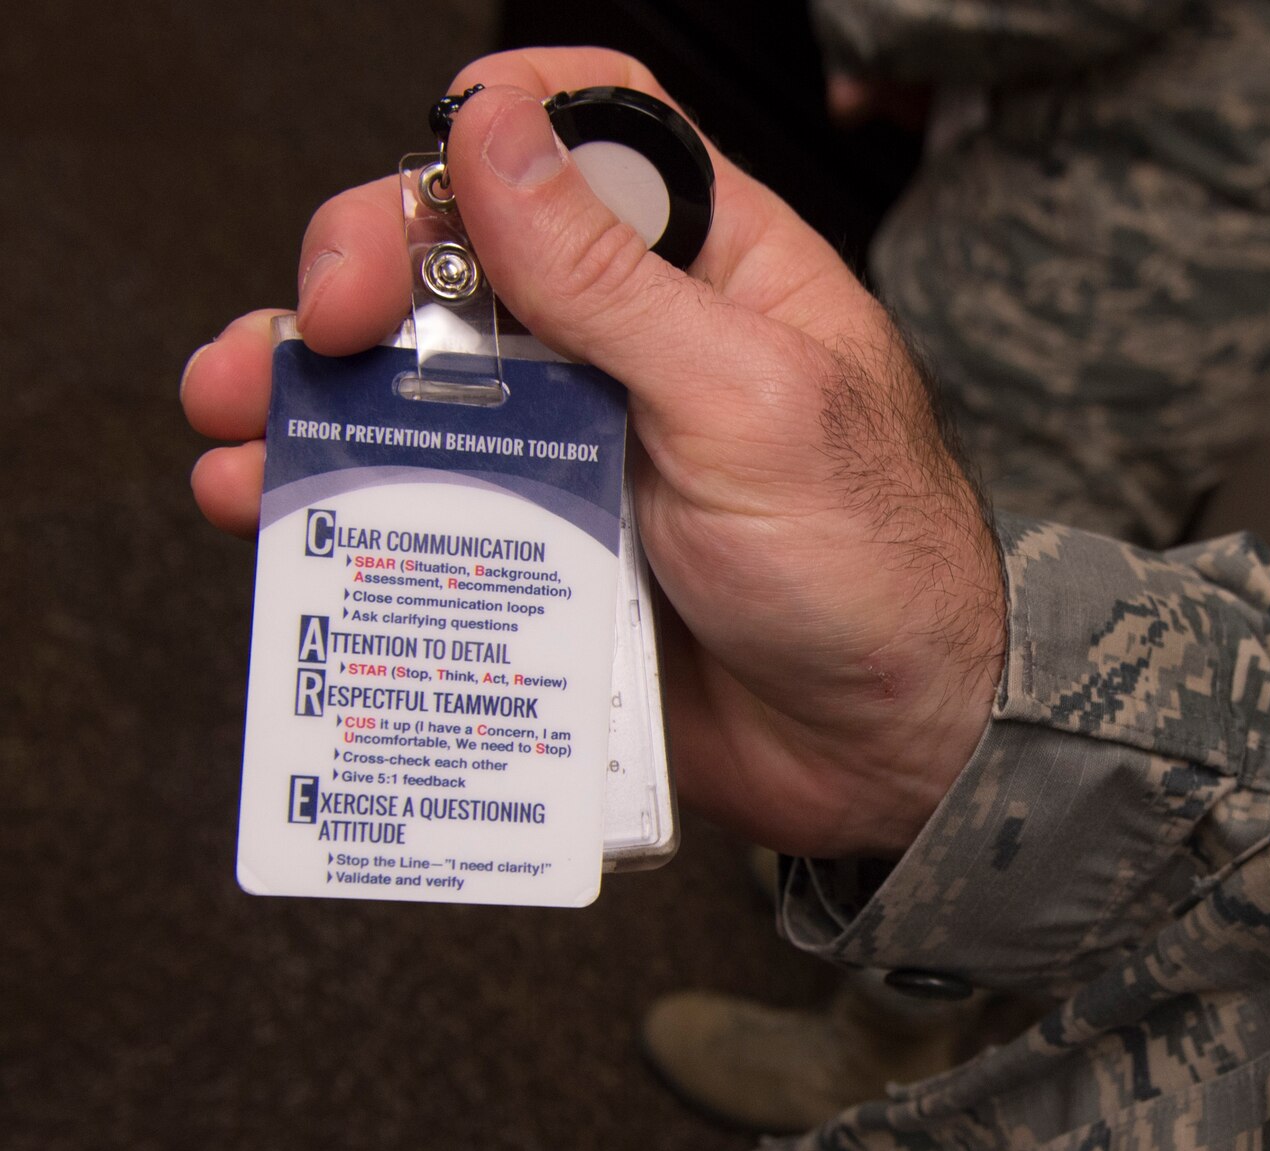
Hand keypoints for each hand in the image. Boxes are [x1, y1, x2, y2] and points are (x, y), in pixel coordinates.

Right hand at [182, 49, 1002, 857]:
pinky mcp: (540, 549)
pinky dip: (334, 496)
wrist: (887, 753)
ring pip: (418, 380)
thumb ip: (616, 281)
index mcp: (713, 271)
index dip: (487, 134)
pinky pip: (420, 502)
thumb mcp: (752, 405)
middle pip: (464, 253)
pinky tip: (267, 506)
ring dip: (311, 382)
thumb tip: (495, 135)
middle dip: (360, 267)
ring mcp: (579, 448)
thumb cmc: (874, 569)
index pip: (588, 138)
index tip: (419, 197)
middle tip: (320, 327)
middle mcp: (632, 344)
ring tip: (238, 413)